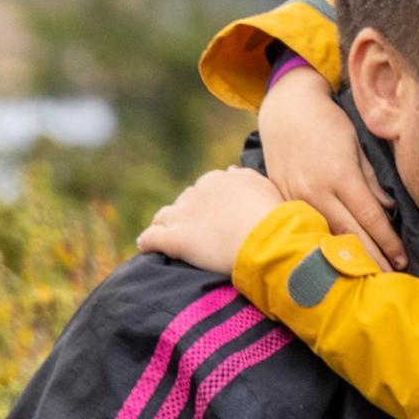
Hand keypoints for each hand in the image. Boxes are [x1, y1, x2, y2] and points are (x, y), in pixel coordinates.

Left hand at [139, 167, 286, 277]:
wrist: (268, 239)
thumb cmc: (274, 216)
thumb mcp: (265, 186)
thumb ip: (246, 177)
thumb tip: (232, 171)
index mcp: (220, 180)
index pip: (207, 187)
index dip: (208, 201)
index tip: (213, 213)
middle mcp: (199, 192)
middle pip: (185, 200)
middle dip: (187, 212)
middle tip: (196, 229)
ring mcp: (185, 215)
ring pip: (164, 216)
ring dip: (164, 224)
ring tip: (164, 234)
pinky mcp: (176, 238)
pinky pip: (151, 238)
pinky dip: (147, 242)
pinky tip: (145, 246)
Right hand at [260, 65, 401, 269]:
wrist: (286, 109)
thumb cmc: (328, 123)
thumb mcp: (357, 145)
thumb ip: (371, 180)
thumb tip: (388, 210)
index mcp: (340, 176)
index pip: (370, 219)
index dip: (388, 242)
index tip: (403, 260)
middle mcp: (316, 190)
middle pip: (349, 235)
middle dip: (371, 259)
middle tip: (390, 281)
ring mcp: (296, 196)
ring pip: (325, 236)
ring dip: (346, 259)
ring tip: (365, 278)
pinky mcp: (282, 198)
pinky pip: (305, 227)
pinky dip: (321, 245)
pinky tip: (333, 261)